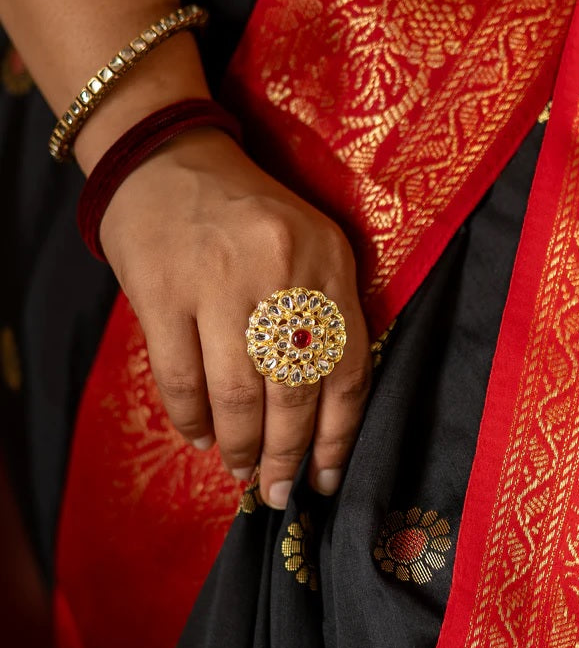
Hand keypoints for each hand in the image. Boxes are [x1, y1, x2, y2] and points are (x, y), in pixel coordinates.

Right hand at [99, 127, 371, 507]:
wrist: (166, 156)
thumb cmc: (247, 217)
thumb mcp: (309, 247)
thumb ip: (326, 316)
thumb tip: (322, 421)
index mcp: (328, 264)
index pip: (349, 369)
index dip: (339, 437)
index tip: (327, 478)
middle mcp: (281, 272)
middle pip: (294, 393)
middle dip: (287, 457)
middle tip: (277, 491)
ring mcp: (218, 281)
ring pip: (238, 395)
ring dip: (240, 447)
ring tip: (240, 471)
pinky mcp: (161, 290)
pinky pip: (180, 378)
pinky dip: (192, 419)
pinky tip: (201, 436)